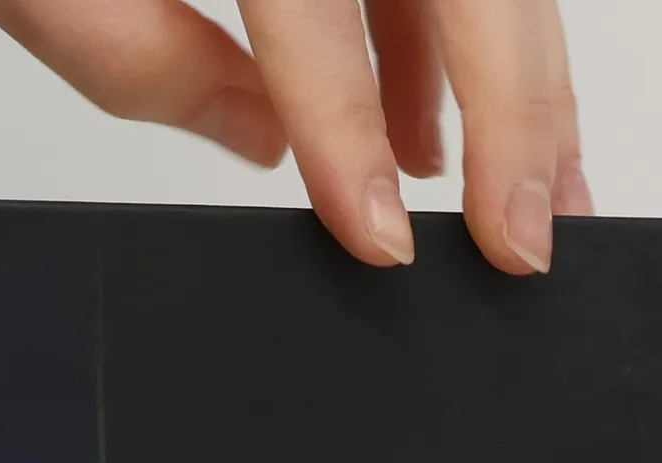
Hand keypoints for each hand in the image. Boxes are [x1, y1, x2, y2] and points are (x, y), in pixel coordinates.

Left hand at [0, 0, 588, 273]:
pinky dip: (460, 40)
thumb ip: (133, 57)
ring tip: (528, 199)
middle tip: (524, 238)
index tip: (383, 235)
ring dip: (520, 82)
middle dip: (511, 112)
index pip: (316, 5)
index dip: (355, 127)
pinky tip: (440, 131)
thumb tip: (267, 141)